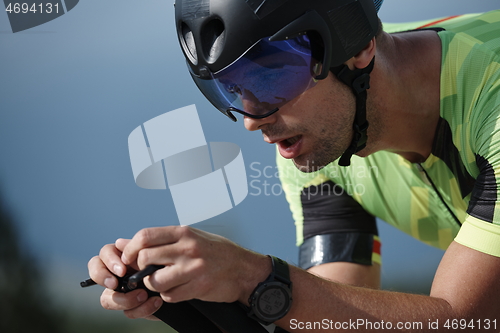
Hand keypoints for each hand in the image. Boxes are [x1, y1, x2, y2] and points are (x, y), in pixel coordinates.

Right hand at [87, 243, 162, 319]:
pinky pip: (128, 313)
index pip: (104, 254)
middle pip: (96, 272)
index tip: (122, 269)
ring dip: (124, 299)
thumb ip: (139, 250)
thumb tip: (120, 242)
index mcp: (122, 256)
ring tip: (144, 295)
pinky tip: (156, 302)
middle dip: (102, 277)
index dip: (108, 260)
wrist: (184, 282)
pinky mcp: (132, 308)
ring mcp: (122, 292)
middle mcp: (117, 274)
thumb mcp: (157, 255)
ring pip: (106, 299)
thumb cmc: (168, 263)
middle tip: (116, 283)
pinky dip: (142, 309)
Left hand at [118, 225, 270, 304]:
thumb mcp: (192, 236)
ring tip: (162, 282)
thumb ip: (161, 239)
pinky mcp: (199, 286)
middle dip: (140, 269)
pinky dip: (168, 295)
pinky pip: (170, 295)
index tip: (128, 257)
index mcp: (184, 233)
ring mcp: (193, 268)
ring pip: (154, 280)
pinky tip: (177, 289)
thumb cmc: (217, 252)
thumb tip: (124, 241)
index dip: (130, 248)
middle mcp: (188, 248)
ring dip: (153, 284)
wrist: (244, 269)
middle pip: (145, 258)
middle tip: (145, 272)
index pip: (145, 236)